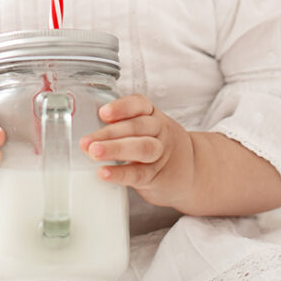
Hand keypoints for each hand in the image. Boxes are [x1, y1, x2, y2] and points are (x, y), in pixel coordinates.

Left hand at [79, 94, 196, 208]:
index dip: (121, 107)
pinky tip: (104, 173)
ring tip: (94, 153)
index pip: (139, 104)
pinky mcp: (156, 175)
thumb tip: (86, 132)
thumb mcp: (148, 130)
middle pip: (136, 127)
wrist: (193, 171)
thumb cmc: (159, 147)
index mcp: (153, 116)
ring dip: (115, 149)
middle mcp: (159, 131)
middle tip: (87, 141)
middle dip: (109, 133)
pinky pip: (139, 173)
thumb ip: (122, 127)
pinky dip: (120, 173)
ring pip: (141, 148)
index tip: (103, 113)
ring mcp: (160, 153)